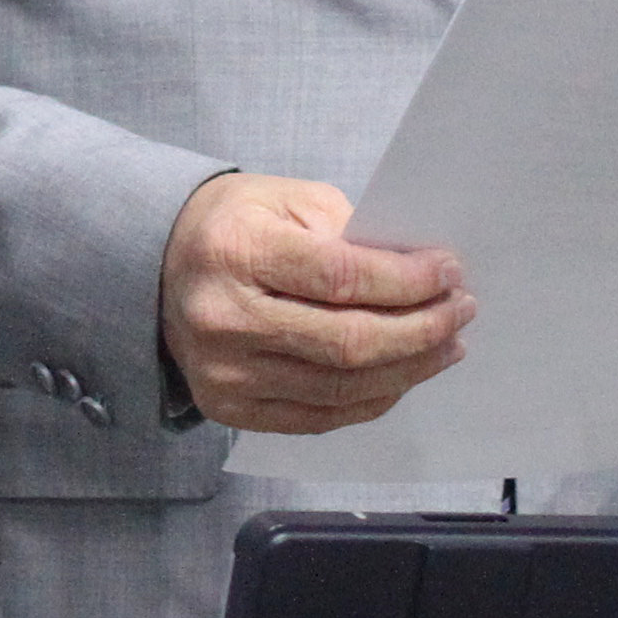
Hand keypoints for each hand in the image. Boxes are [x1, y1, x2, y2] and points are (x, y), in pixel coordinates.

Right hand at [157, 170, 472, 434]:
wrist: (156, 264)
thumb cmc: (233, 225)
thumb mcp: (287, 200)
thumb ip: (351, 233)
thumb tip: (421, 276)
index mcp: (236, 251)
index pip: (340, 277)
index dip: (407, 281)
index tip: (450, 272)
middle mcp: (225, 318)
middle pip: (347, 343)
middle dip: (421, 329)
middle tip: (461, 310)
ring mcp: (225, 373)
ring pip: (341, 388)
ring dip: (409, 368)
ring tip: (447, 345)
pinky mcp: (231, 408)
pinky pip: (321, 416)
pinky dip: (373, 398)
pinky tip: (404, 373)